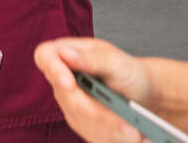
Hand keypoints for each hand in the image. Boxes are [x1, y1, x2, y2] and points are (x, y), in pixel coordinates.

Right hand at [33, 37, 155, 142]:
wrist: (142, 92)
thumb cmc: (129, 71)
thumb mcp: (117, 62)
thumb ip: (93, 58)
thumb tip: (66, 53)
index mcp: (68, 52)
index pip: (45, 56)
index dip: (53, 69)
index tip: (69, 84)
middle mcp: (64, 78)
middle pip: (65, 96)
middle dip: (95, 112)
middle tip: (126, 125)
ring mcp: (69, 102)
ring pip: (78, 119)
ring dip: (108, 129)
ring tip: (135, 134)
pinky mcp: (79, 121)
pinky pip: (88, 133)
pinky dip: (110, 136)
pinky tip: (129, 136)